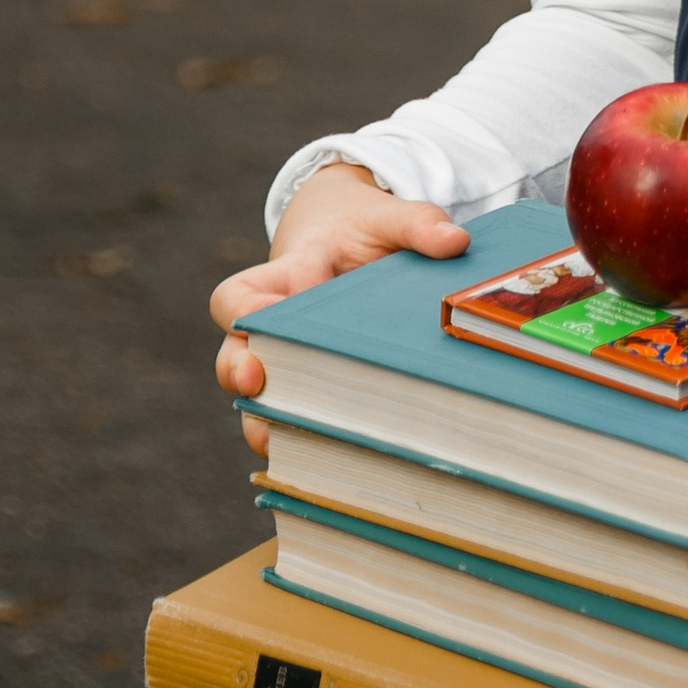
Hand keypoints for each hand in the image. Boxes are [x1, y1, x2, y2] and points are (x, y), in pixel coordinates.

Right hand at [212, 161, 466, 455]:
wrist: (351, 243)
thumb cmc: (363, 231)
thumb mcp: (386, 217)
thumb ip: (416, 223)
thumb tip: (455, 241)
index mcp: (284, 280)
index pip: (236, 298)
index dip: (241, 313)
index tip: (259, 320)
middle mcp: (273, 329)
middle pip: (232, 359)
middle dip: (239, 378)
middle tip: (257, 387)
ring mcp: (289, 363)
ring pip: (260, 405)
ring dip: (271, 426)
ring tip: (295, 448)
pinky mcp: (314, 388)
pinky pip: (300, 422)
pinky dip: (312, 445)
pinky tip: (344, 470)